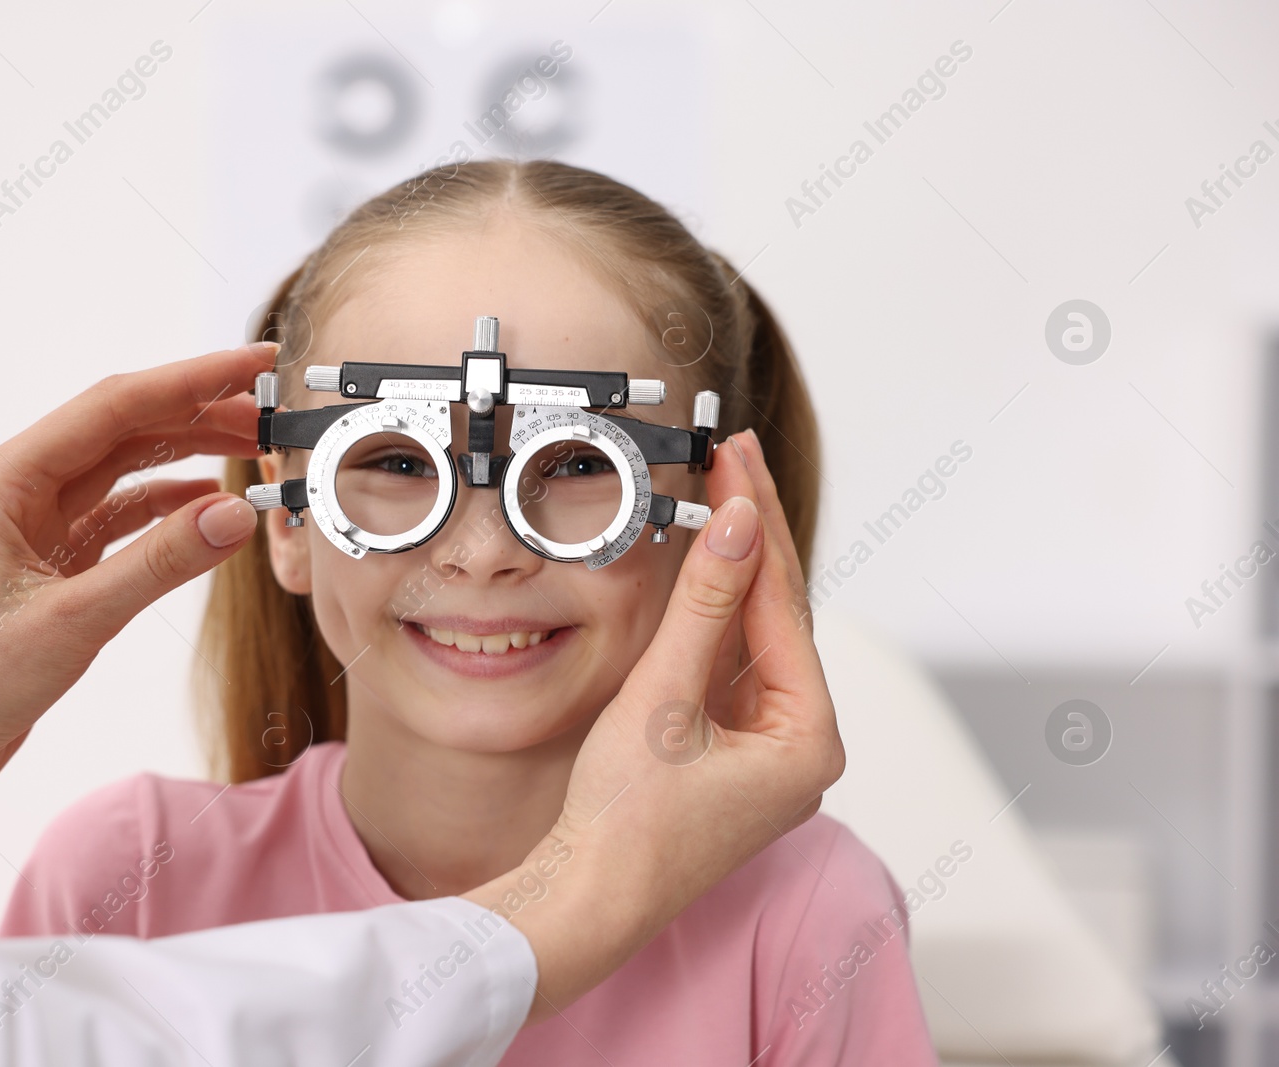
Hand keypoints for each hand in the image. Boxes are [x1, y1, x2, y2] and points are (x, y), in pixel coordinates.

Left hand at [0, 342, 278, 836]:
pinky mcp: (52, 566)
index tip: (255, 364)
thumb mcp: (74, 622)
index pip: (116, 406)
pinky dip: (169, 510)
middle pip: (124, 428)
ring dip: (189, 457)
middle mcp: (20, 490)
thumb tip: (236, 515)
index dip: (192, 380)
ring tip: (252, 449)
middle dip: (199, 413)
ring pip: (126, 470)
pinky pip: (121, 518)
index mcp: (7, 480)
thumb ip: (159, 564)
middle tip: (270, 412)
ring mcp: (36, 527)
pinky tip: (211, 510)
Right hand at [463, 428, 843, 1022]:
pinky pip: (730, 671)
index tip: (738, 461)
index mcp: (808, 738)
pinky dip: (714, 621)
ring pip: (754, 639)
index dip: (758, 524)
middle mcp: (800, 746)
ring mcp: (767, 754)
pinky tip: (706, 571)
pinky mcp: (730, 758)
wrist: (585, 903)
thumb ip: (706, 604)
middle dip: (753, 537)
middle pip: (777, 615)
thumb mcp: (665, 698)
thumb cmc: (626, 825)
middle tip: (734, 459)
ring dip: (734, 572)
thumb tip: (738, 523)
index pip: (784, 603)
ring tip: (722, 494)